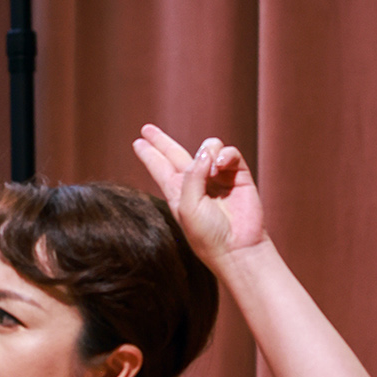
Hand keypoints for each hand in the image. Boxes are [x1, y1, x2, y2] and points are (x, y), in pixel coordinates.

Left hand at [132, 123, 266, 262]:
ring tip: (211, 169)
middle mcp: (196, 184)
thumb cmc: (208, 234)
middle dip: (162, 141)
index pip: (160, 168)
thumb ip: (191, 176)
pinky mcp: (238, 176)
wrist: (238, 247)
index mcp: (178, 194)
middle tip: (147, 128)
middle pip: (176, 155)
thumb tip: (206, 152)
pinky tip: (221, 165)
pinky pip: (229, 153)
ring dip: (207, 151)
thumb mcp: (187, 207)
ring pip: (208, 148)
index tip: (137, 141)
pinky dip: (225, 154)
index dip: (149, 154)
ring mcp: (217, 178)